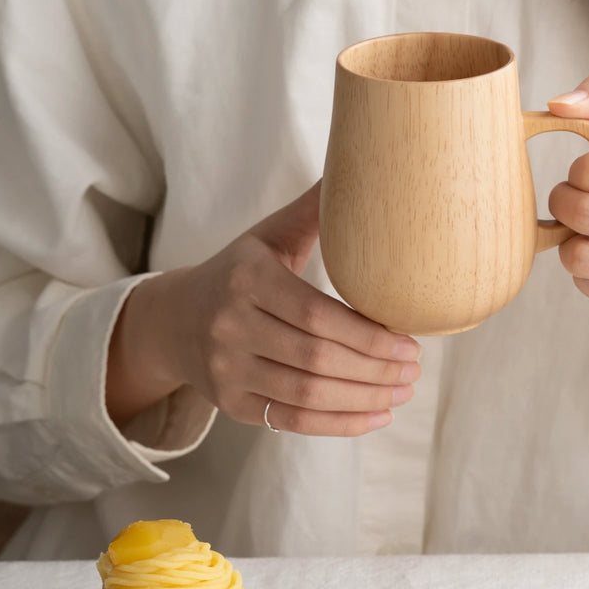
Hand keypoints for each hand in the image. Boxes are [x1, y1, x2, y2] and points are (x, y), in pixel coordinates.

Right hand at [106, 182, 421, 434]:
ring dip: (365, 398)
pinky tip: (377, 415)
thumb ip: (314, 211)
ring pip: (307, 395)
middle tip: (415, 370)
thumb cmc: (237, 272)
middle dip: (375, 369)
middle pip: (315, 359)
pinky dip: (340, 424)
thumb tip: (368, 164)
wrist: (174, 320)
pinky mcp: (231, 405)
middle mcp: (231, 328)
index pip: (316, 315)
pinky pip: (292, 421)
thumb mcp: (268, 237)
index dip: (367, 335)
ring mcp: (227, 371)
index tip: (409, 342)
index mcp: (248, 280)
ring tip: (404, 391)